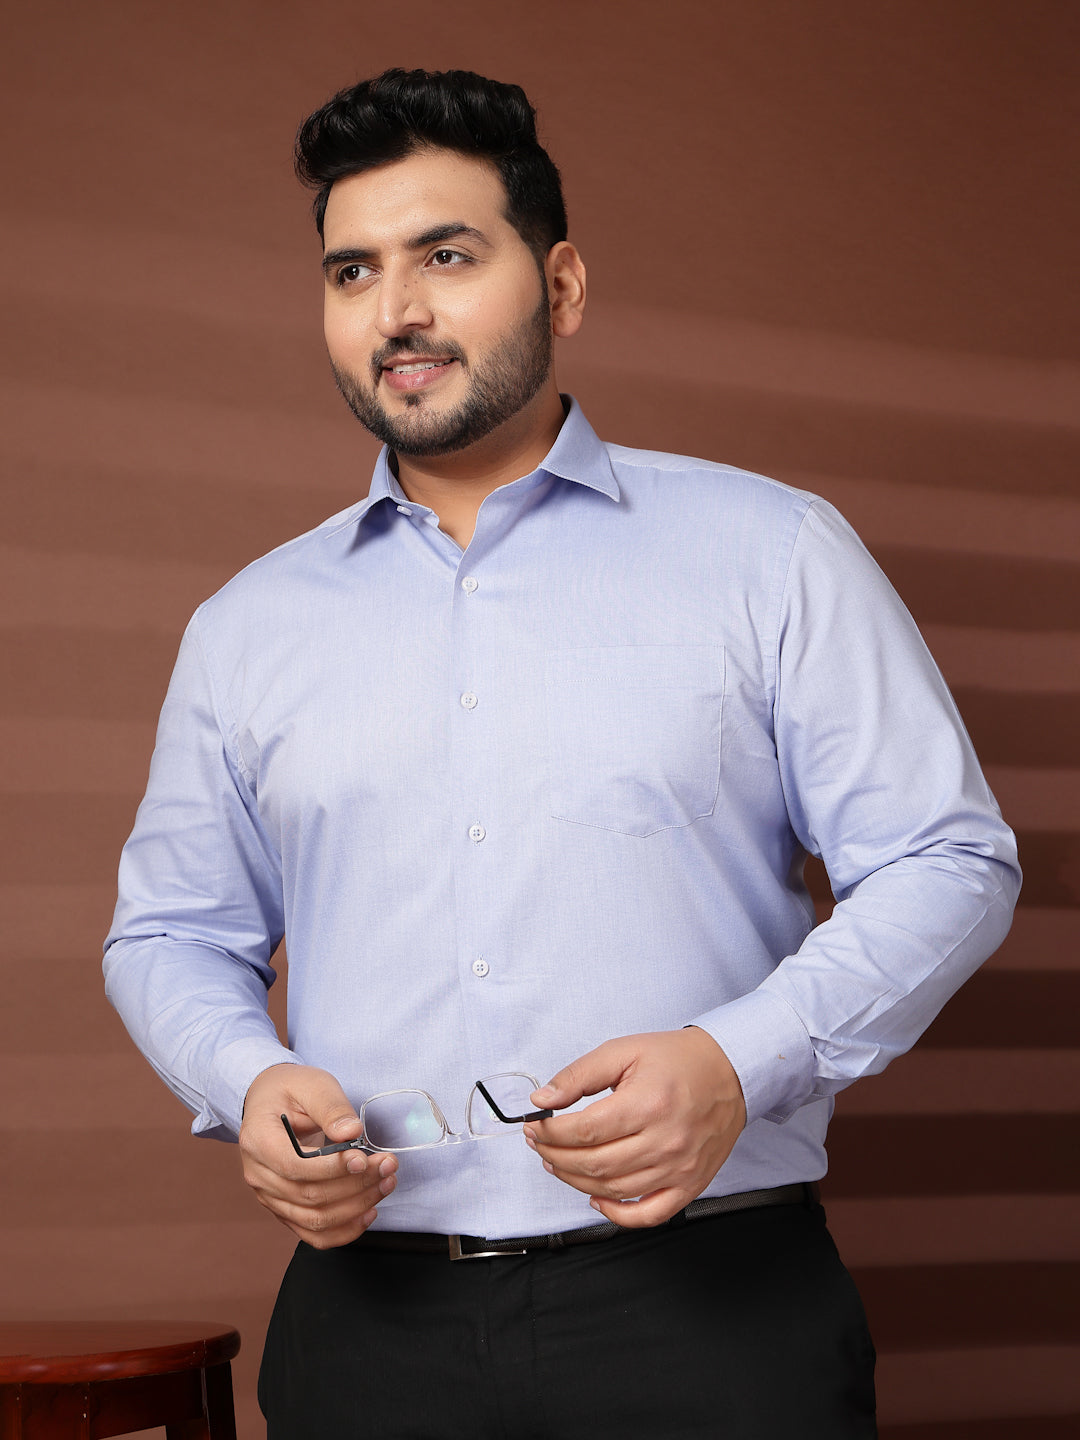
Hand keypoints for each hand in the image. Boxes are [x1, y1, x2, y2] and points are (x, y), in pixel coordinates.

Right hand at [238, 1063, 396, 1248]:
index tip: (363, 1158)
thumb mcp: (312, 1084)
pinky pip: (313, 1233)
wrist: (270, 1101)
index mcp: (258, 1140)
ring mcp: (270, 1196)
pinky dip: (344, 1230)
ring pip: (315, 1218)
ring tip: (386, 1183)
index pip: (295, 1167)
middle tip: (387, 1165)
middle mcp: (258, 1175)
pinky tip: (368, 1212)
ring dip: (357, 1206)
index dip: (332, 1168)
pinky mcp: (284, 1209)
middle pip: (309, 1196)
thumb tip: (351, 1132)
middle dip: (355, 1185)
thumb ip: (331, 1107)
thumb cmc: (290, 1089)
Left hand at [523, 1027, 745, 1228]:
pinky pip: (649, 1214)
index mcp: (646, 1104)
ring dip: (576, 1182)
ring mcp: (679, 1168)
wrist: (729, 1071)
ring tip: (559, 1163)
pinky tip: (597, 1198)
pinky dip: (618, 1214)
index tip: (535, 1127)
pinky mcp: (689, 1184)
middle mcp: (664, 1141)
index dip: (550, 1133)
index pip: (584, 1130)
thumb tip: (542, 1099)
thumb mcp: (624, 1051)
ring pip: (614, 1190)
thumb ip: (579, 1075)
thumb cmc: (678, 1059)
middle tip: (541, 1144)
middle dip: (556, 1156)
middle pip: (594, 1164)